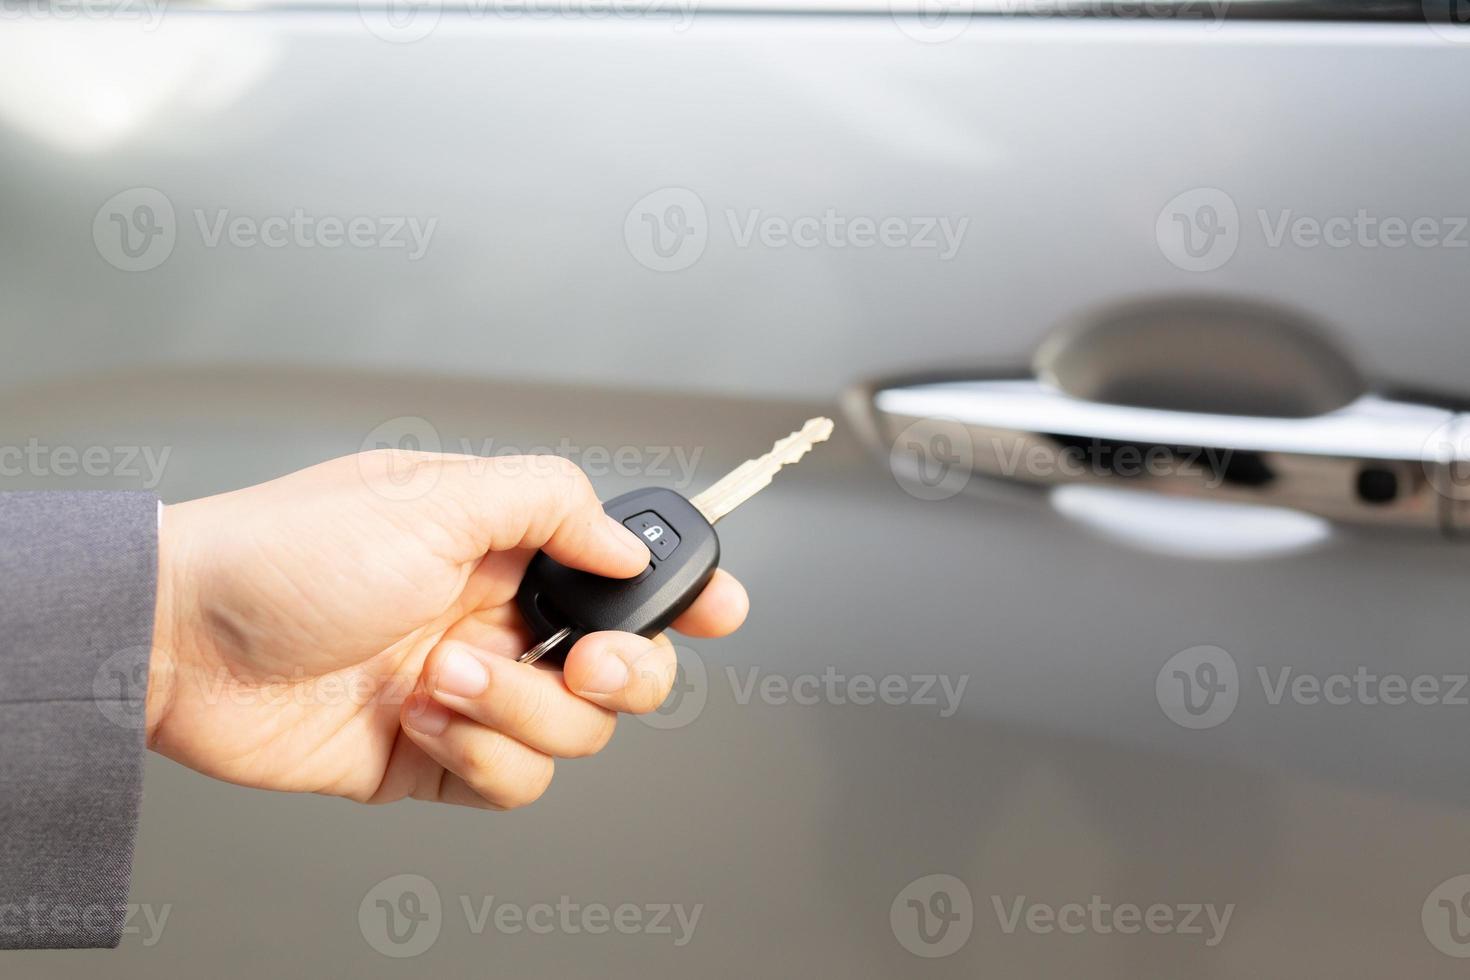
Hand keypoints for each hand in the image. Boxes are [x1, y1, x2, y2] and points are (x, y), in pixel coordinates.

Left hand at [146, 451, 746, 808]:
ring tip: (441, 676)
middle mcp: (497, 619)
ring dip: (517, 708)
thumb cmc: (286, 553)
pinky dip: (479, 756)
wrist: (177, 644)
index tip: (721, 610)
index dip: (681, 592)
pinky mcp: (435, 759)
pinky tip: (419, 721)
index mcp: (504, 546)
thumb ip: (550, 505)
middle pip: (624, 665)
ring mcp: (471, 693)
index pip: (620, 568)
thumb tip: (627, 547)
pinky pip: (514, 781)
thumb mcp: (430, 497)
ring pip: (574, 730)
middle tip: (584, 660)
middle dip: (622, 671)